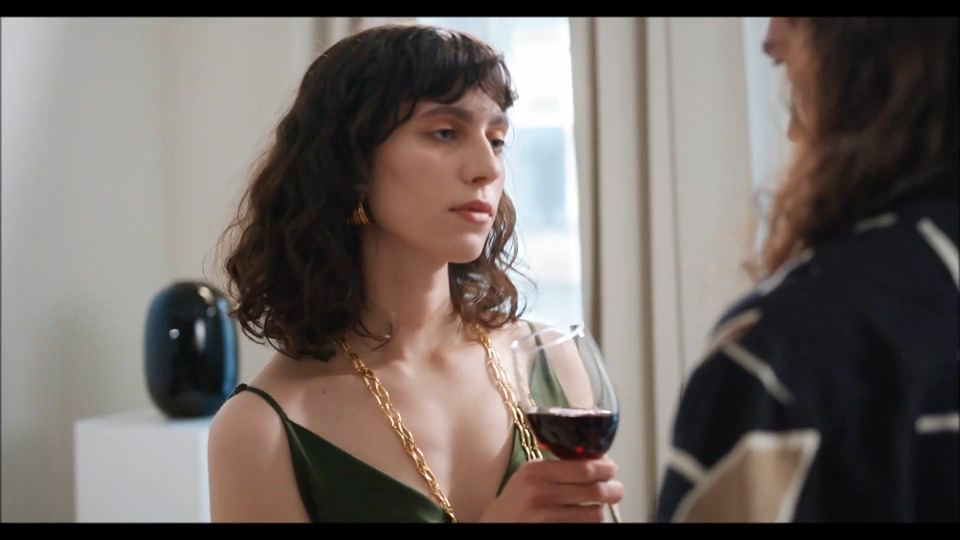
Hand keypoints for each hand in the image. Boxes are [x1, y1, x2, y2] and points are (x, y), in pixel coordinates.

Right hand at [478, 457, 623, 522]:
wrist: (497, 523)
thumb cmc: (517, 498)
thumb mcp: (531, 474)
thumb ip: (558, 466)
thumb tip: (598, 459)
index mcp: (537, 471)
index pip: (584, 468)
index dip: (605, 468)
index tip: (612, 468)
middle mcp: (540, 493)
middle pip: (594, 490)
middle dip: (613, 490)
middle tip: (617, 489)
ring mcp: (545, 516)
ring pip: (594, 513)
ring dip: (601, 509)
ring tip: (598, 506)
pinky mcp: (550, 531)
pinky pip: (584, 527)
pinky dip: (590, 522)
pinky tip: (585, 518)